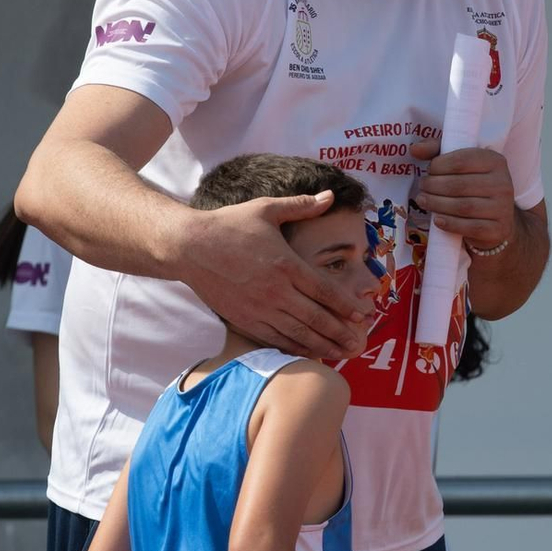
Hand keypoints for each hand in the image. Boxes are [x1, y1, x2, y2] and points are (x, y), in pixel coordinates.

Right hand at [183, 195, 375, 361]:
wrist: (189, 247)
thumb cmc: (229, 225)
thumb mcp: (266, 209)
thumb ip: (301, 206)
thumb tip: (331, 195)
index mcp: (285, 264)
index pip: (324, 290)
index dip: (346, 305)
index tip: (362, 315)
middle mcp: (276, 291)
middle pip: (316, 318)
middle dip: (340, 332)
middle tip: (358, 344)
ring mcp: (259, 309)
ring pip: (298, 334)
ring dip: (322, 346)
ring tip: (341, 355)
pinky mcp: (244, 320)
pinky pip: (275, 340)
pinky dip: (294, 349)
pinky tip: (308, 354)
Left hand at [409, 139, 514, 250]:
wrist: (494, 221)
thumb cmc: (472, 187)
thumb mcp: (459, 165)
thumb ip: (437, 152)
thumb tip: (415, 149)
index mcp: (495, 161)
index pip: (462, 161)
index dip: (439, 165)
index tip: (429, 171)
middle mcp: (503, 183)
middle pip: (460, 185)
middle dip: (434, 186)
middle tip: (422, 188)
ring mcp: (503, 207)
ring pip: (464, 206)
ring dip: (437, 204)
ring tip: (424, 201)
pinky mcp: (498, 229)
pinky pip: (471, 227)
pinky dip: (450, 224)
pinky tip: (437, 220)